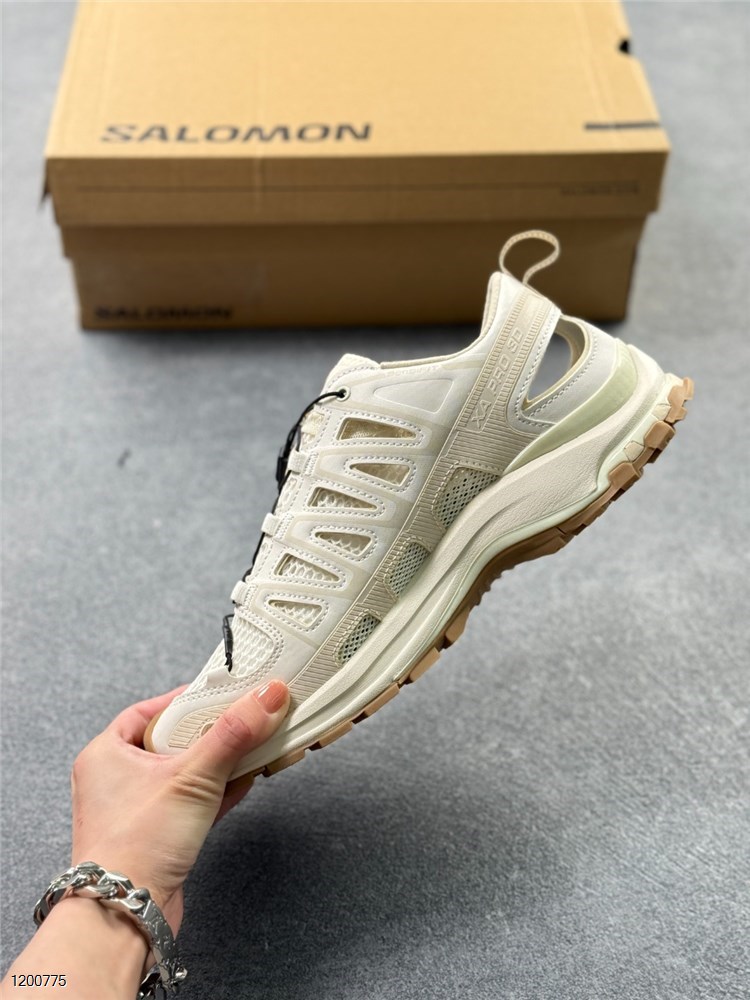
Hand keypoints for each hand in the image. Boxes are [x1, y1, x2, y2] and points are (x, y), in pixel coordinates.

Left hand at [69, 679, 288, 935]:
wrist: (127, 916)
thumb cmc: (137, 846)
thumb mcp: (192, 775)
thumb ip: (233, 732)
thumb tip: (267, 695)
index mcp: (106, 754)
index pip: (149, 710)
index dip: (186, 699)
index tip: (219, 692)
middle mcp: (116, 780)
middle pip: (172, 740)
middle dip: (210, 731)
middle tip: (242, 717)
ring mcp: (138, 810)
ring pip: (186, 773)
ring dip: (220, 762)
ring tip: (253, 745)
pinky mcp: (159, 837)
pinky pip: (193, 802)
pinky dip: (219, 790)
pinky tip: (246, 780)